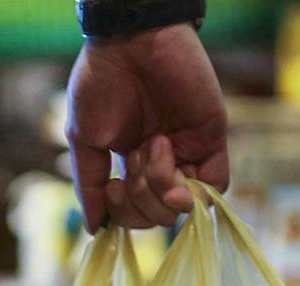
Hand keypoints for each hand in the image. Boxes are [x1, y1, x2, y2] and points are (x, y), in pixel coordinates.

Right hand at [65, 23, 229, 231]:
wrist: (129, 43)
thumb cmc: (100, 83)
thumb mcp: (85, 140)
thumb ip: (90, 185)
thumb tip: (95, 229)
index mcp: (133, 161)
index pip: (135, 213)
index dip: (124, 213)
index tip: (112, 187)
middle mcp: (163, 161)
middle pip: (159, 215)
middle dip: (141, 201)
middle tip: (133, 160)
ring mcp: (189, 151)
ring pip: (183, 207)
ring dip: (160, 187)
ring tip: (152, 145)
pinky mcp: (212, 139)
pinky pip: (215, 186)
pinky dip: (191, 189)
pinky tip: (170, 162)